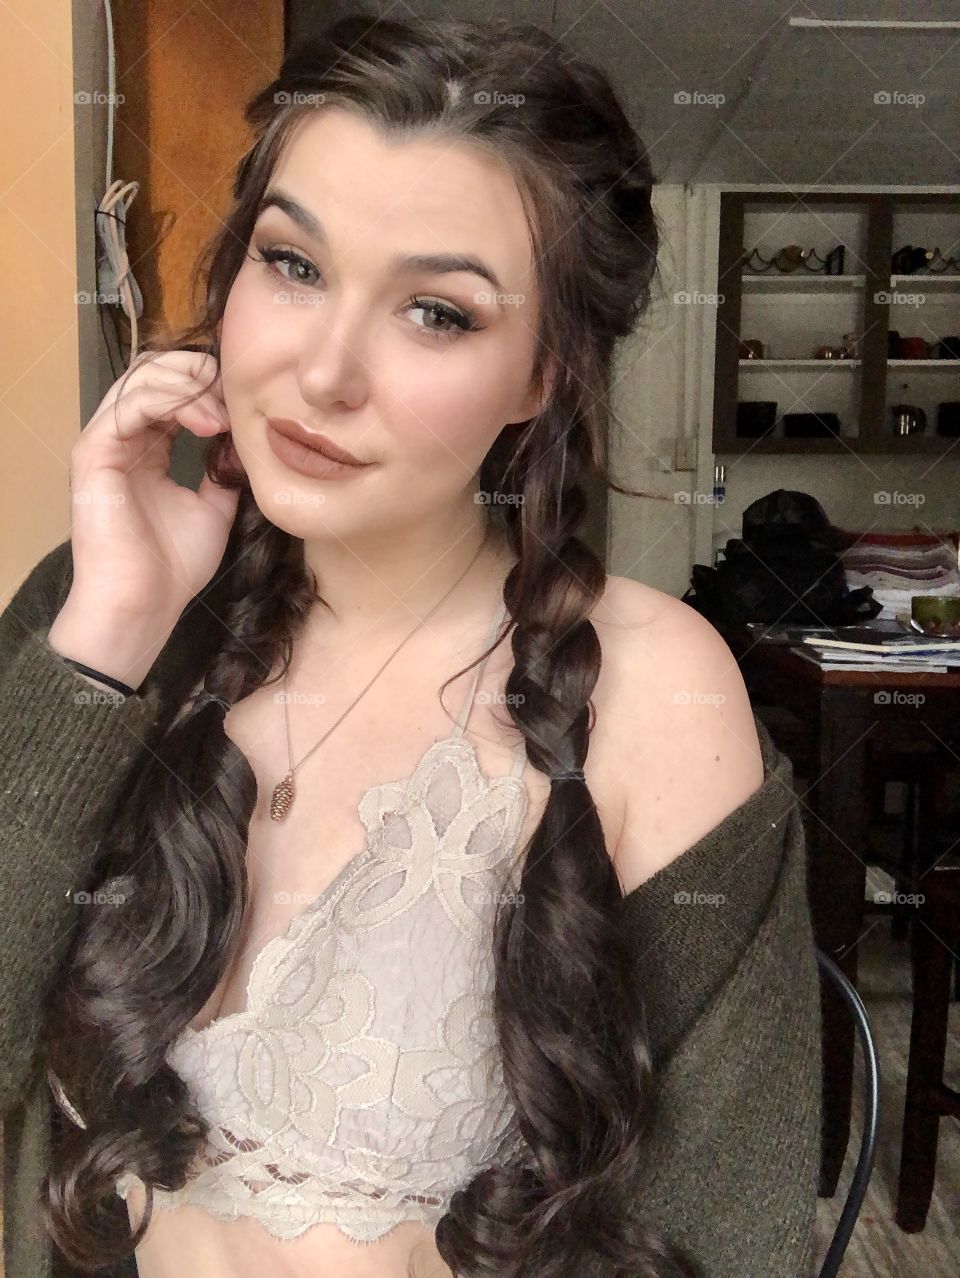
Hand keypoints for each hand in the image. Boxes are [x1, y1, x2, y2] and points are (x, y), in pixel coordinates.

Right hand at [65, 349, 240, 620]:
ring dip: (190, 385)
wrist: (144, 604)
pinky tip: (207, 422)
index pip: (172, 390)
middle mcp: (123, 439)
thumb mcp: (214, 509)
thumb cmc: (172, 567)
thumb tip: (245, 443)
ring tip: (224, 413)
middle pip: (155, 371)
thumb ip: (223, 472)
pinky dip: (172, 401)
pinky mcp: (93, 452)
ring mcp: (105, 442)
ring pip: (141, 378)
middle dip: (200, 373)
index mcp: (147, 449)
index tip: (248, 402)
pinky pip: (130, 405)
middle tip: (236, 396)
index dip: (211, 386)